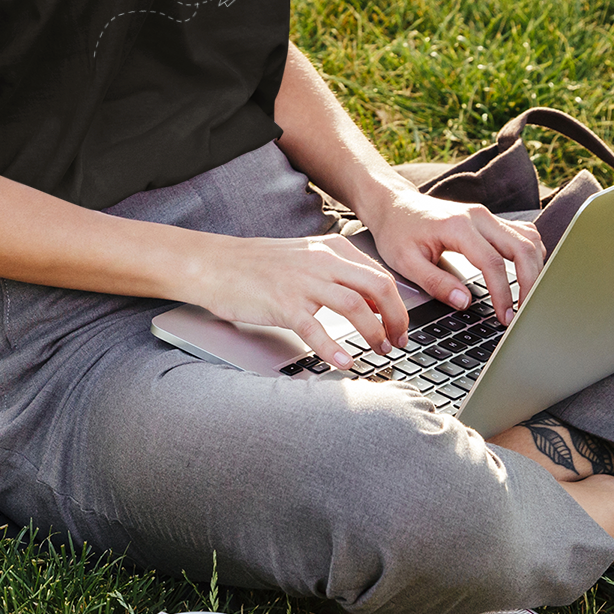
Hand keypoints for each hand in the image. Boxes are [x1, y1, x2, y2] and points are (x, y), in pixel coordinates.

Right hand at [189, 234, 411, 367]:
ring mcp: (302, 282)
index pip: (379, 274)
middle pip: (378, 286)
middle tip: (398, 340)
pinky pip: (316, 328)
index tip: (400, 325)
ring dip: (374, 332)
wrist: (214, 264)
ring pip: (355, 305)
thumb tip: (371, 301)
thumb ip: (337, 274)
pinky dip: (334, 348)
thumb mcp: (304, 259)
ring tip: (379, 350)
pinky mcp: (283, 304)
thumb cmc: (256, 266)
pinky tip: (345, 363)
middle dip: (396, 317)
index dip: (397, 303)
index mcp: (330, 250)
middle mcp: (321, 262)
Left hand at [360, 183, 544, 333]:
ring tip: (529, 298)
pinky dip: (531, 255)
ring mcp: (487, 216)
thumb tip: (465, 303)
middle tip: (525, 312)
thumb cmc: (397, 232)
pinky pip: (523, 234)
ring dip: (536, 268)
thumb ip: (437, 284)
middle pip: (523, 248)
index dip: (504, 294)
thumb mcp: (406, 263)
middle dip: (531, 283)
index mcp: (458, 227)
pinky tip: (527, 275)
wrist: (394, 205)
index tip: (506, 318)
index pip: (493, 263)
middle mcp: (479, 216)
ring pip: (529, 238)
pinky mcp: (490, 220)